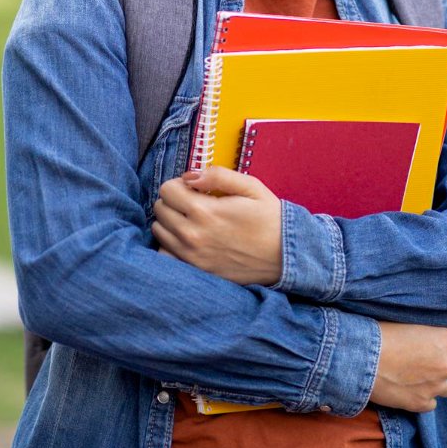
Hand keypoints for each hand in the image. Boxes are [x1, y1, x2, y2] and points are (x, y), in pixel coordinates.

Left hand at [151, 166, 282, 285]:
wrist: (287, 255)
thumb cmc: (270, 218)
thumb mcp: (250, 186)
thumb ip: (218, 175)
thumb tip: (189, 176)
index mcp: (204, 211)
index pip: (166, 190)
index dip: (179, 184)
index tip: (194, 189)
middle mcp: (193, 235)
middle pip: (160, 209)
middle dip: (173, 201)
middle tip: (194, 203)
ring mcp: (192, 257)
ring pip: (159, 231)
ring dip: (170, 222)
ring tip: (192, 220)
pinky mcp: (197, 272)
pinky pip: (166, 255)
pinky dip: (170, 246)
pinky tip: (187, 241)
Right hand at [370, 322, 446, 413]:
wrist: (358, 358)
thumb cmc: (379, 332)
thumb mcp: (407, 319)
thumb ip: (425, 327)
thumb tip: (428, 331)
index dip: (439, 340)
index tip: (424, 341)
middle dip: (440, 360)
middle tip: (418, 357)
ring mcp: (437, 386)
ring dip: (439, 381)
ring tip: (418, 375)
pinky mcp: (422, 403)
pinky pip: (431, 402)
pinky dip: (422, 396)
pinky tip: (407, 388)